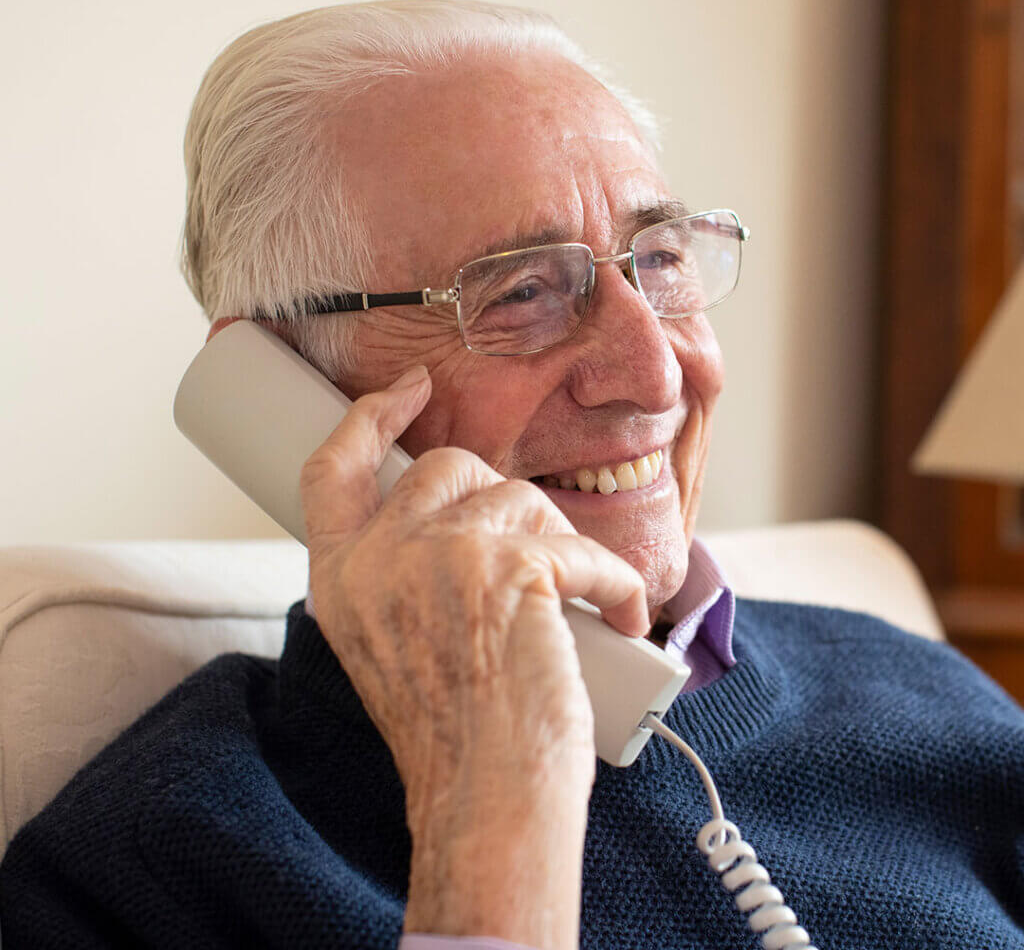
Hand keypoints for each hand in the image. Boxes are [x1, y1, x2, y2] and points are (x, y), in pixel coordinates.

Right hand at [299, 365, 646, 947]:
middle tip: (530, 555)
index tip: (411, 388)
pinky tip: (617, 616)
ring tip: (575, 604)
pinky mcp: (515, 567)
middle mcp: (381, 557)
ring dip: (559, 546)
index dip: (371, 418)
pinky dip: (612, 583)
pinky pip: (582, 548)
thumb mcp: (391, 644)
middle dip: (499, 500)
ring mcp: (444, 556)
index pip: (332, 468)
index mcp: (341, 577)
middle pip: (446, 468)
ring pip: (519, 499)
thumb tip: (455, 519)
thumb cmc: (451, 736)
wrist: (486, 804)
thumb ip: (399, 575)